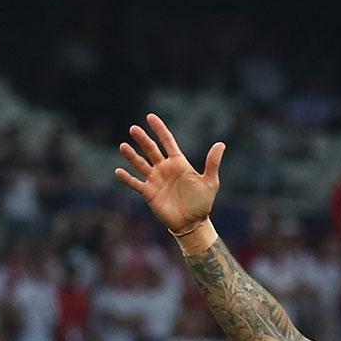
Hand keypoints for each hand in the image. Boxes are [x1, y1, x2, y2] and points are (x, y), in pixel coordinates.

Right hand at [116, 113, 223, 236]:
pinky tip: (119, 171)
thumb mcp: (210, 182)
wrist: (193, 224)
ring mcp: (155, 180)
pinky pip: (136, 184)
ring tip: (123, 146)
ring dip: (132, 156)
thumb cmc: (202, 203)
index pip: (167, 141)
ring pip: (141, 164)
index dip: (159, 129)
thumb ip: (212, 163)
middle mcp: (164, 168)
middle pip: (151, 150)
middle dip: (143, 139)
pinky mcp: (149, 193)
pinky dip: (127, 178)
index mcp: (178, 163)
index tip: (150, 117)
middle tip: (133, 129)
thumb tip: (221, 144)